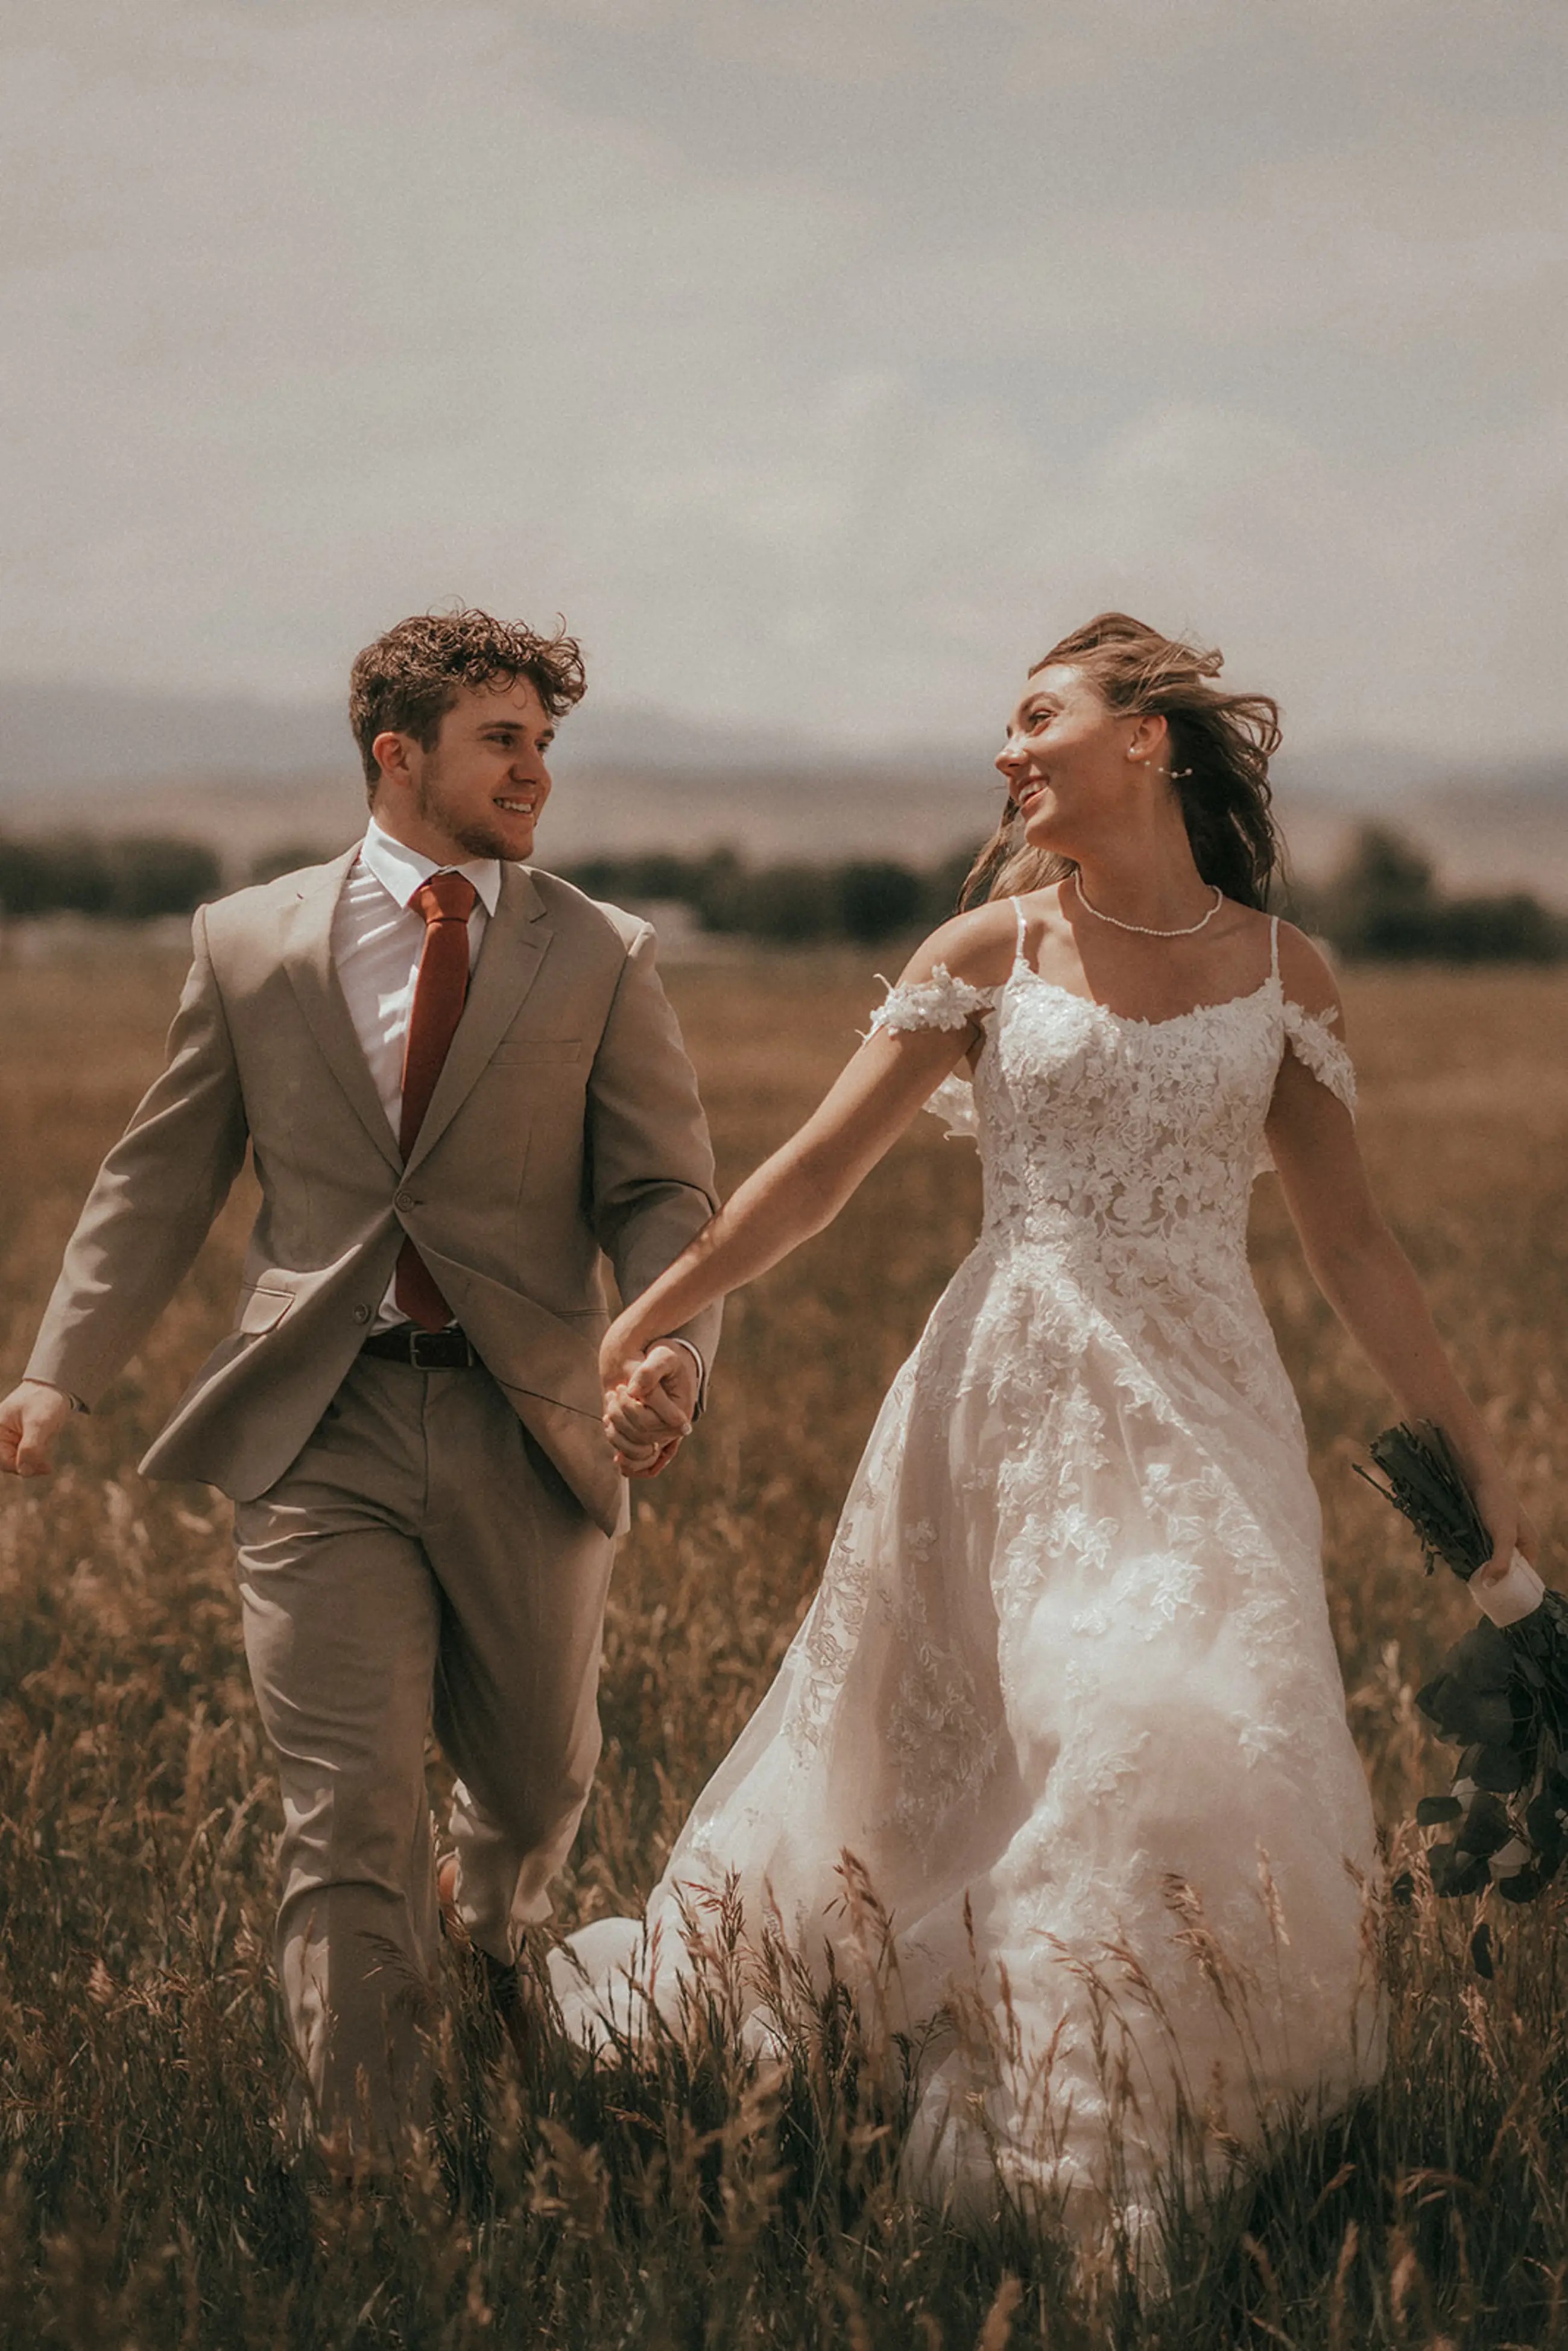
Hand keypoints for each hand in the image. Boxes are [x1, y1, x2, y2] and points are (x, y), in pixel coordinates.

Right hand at [0, 1380, 74, 1477]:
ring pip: (20, 1462)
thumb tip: (24, 1471)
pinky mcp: (20, 1440)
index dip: (22, 1467)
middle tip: (47, 1466)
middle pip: (10, 1463)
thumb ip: (30, 1447)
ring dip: (34, 1462)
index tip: (44, 1467)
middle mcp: (0, 1435)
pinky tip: (47, 1449)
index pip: (3, 1460)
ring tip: (47, 1451)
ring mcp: (10, 1438)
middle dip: (29, 1465)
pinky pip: (27, 1456)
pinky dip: (37, 1457)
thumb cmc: (44, 1400)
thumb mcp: (39, 1422)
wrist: (56, 1387)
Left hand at [601, 1340, 697, 1479]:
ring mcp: (660, 1437)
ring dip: (616, 1426)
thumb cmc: (667, 1360)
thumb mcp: (663, 1356)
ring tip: (611, 1402)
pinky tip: (607, 1420)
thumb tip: (634, 1392)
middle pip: (641, 1433)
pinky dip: (616, 1439)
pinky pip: (632, 1454)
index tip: (623, 1387)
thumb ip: (650, 1372)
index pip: (651, 1420)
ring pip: (634, 1446)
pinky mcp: (648, 1439)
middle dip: (621, 1413)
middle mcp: (672, 1430)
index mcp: (680, 1412)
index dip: (630, 1406)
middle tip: (615, 1391)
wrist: (666, 1366)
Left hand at [1470, 1464, 1538, 1590]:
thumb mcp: (1503, 1533)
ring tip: (1466, 1577)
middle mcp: (1515, 1540)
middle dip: (1492, 1578)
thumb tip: (1490, 1585)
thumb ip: (1501, 1560)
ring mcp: (1497, 1533)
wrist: (1475, 1469)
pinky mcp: (1479, 1526)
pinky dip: (1468, 1554)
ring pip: (1488, 1558)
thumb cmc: (1495, 1499)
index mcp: (1529, 1543)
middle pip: (1505, 1569)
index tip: (1497, 1602)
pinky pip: (1475, 1547)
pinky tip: (1458, 1559)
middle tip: (1477, 1591)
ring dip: (1478, 1567)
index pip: (1525, 1575)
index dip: (1512, 1589)